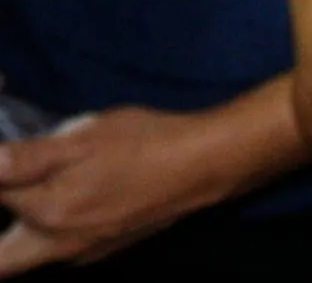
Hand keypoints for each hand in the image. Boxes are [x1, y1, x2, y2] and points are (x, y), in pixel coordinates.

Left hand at [0, 108, 217, 273]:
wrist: (204, 164)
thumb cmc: (144, 144)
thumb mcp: (85, 138)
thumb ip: (27, 157)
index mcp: (45, 215)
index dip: (1, 172)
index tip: (8, 160)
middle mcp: (57, 245)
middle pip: (3, 260)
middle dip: (0, 235)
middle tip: (11, 192)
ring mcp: (84, 251)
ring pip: (31, 256)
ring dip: (22, 231)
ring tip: (35, 192)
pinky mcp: (106, 246)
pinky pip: (61, 247)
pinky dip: (51, 229)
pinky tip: (72, 197)